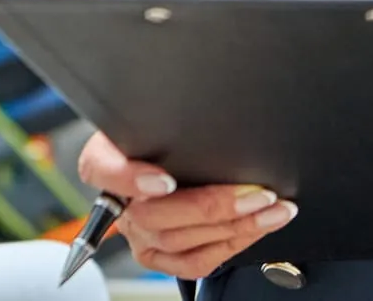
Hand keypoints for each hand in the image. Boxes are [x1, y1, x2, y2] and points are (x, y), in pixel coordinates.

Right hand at [78, 130, 296, 279]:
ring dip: (235, 225)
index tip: (166, 181)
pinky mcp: (158, 257)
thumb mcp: (159, 117)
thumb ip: (170, 118)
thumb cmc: (164, 135)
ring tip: (271, 208)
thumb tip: (209, 110)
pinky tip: (257, 227)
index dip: (131, 180)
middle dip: (213, 206)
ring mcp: (137, 234)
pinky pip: (194, 262)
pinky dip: (231, 245)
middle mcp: (119, 202)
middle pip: (154, 215)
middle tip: (257, 193)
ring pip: (180, 241)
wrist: (166, 162)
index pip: (101, 169)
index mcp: (105, 158)